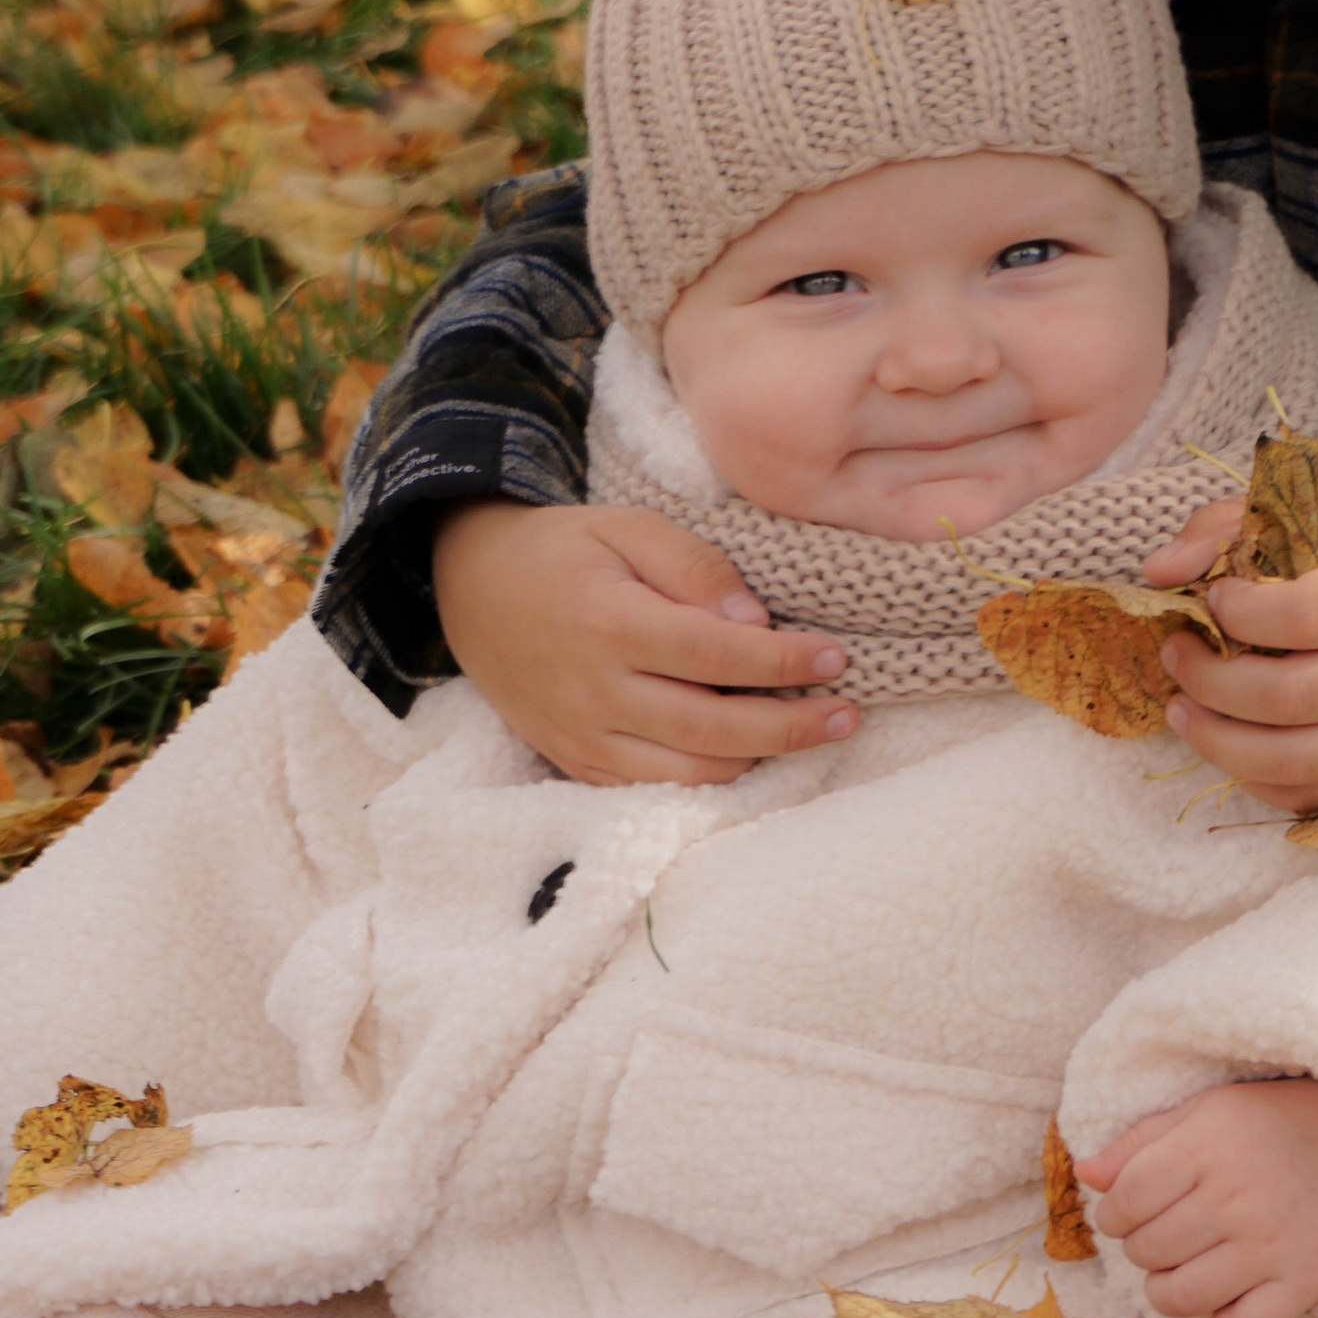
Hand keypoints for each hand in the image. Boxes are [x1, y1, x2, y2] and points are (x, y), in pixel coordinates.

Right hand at [433, 502, 859, 786]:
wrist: (471, 589)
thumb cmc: (563, 551)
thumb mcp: (628, 527)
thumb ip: (695, 567)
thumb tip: (754, 622)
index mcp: (610, 624)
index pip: (718, 655)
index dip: (784, 662)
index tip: (835, 658)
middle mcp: (595, 691)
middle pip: (713, 728)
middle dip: (792, 727)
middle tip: (846, 712)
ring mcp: (582, 736)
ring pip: (690, 772)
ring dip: (759, 759)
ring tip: (810, 731)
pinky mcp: (575, 762)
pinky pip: (654, 789)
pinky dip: (710, 779)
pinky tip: (750, 753)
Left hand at [1074, 1076, 1317, 1317]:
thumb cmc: (1271, 1124)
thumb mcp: (1205, 1111)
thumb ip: (1142, 1140)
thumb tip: (1085, 1172)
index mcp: (1209, 1146)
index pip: (1124, 1201)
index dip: (1112, 1214)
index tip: (1125, 1213)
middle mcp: (1238, 1198)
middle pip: (1147, 1250)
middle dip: (1140, 1248)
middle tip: (1162, 1235)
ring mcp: (1272, 1246)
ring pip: (1181, 1298)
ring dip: (1167, 1290)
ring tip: (1181, 1268)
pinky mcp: (1303, 1283)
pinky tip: (1227, 1293)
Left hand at [1140, 492, 1317, 810]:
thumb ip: (1230, 525)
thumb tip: (1158, 571)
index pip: (1303, 616)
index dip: (1237, 612)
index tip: (1211, 598)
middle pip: (1288, 698)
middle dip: (1209, 682)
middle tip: (1175, 655)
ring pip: (1293, 760)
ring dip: (1216, 741)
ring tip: (1180, 708)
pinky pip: (1309, 793)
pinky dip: (1253, 776)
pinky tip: (1225, 741)